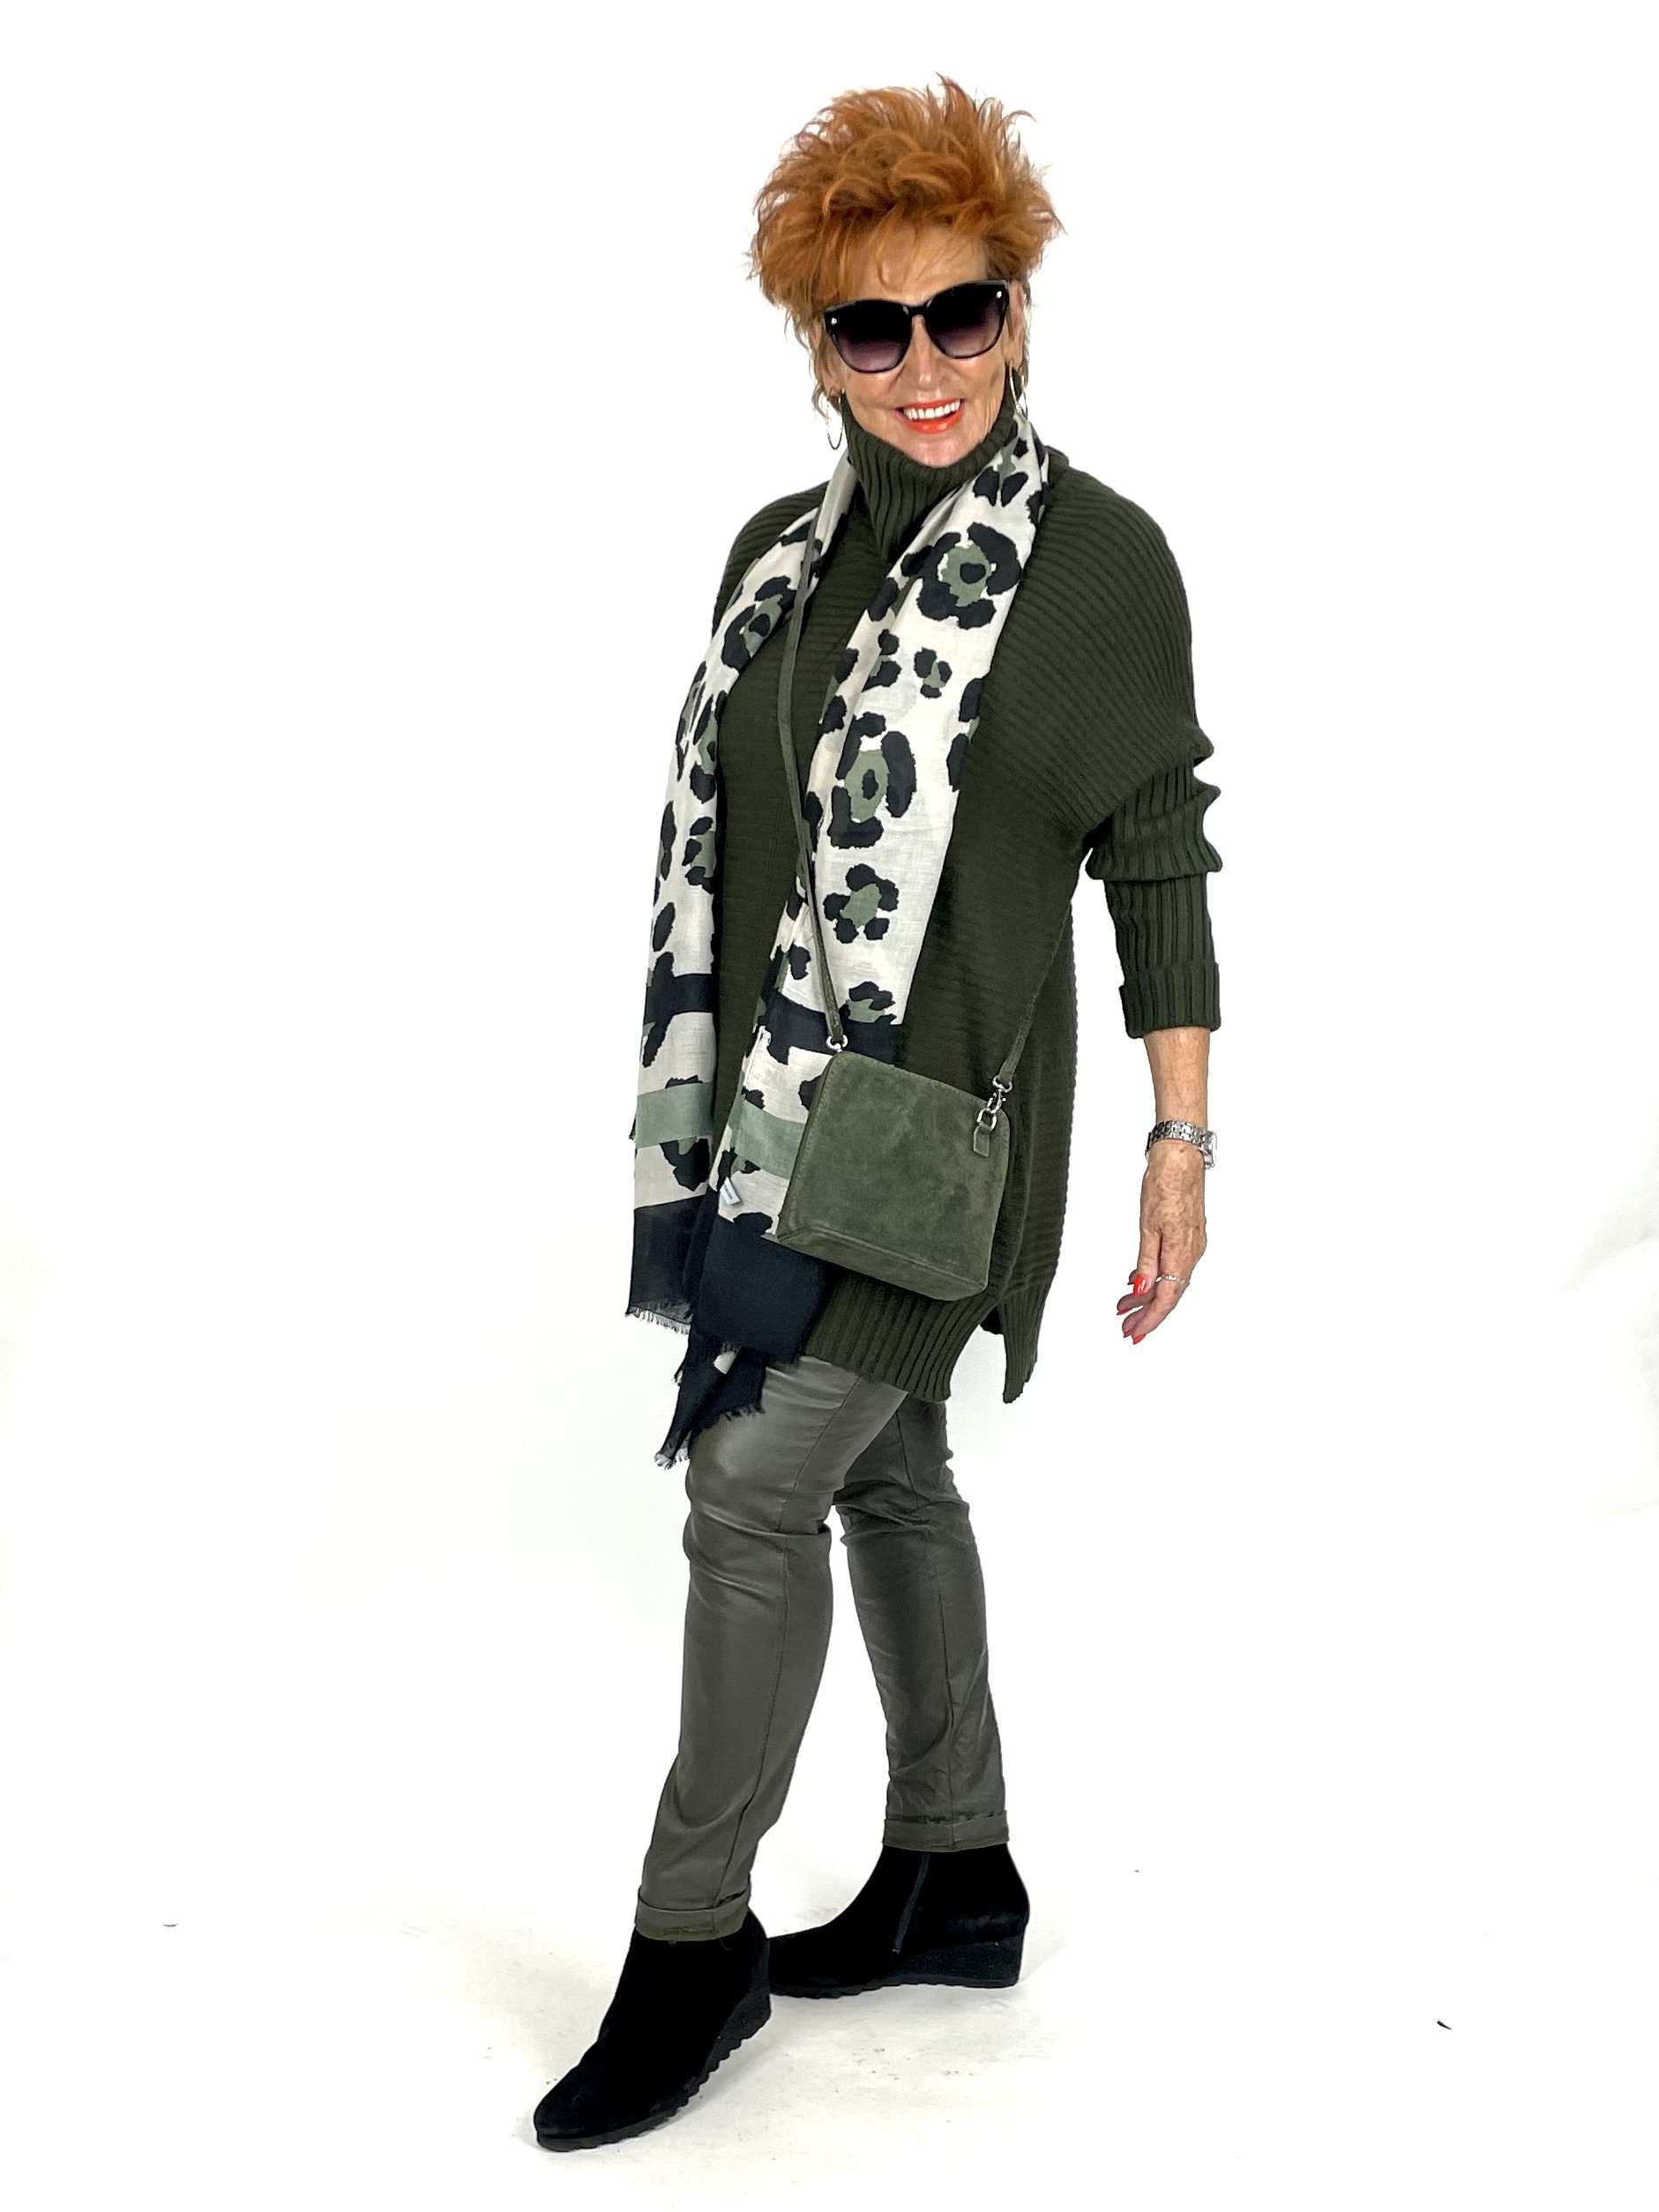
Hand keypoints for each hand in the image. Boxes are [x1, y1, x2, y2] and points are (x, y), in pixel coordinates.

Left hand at [1117, 1138, 1207, 1342]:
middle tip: (1126, 1327)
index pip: (1166, 1299)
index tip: (1134, 1332)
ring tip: (1125, 1306)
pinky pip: (1172, 1265)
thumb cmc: (1165, 1182)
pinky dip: (1155, 1277)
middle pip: (1169, 1294)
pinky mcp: (1188, 1234)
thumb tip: (1142, 1290)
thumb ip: (1146, 1262)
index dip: (1149, 1319)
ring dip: (1148, 1296)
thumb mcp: (1148, 1226)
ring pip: (1169, 1280)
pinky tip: (1139, 1280)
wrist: (1181, 1155)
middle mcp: (1192, 1252)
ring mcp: (1192, 1244)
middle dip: (1146, 1313)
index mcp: (1183, 1253)